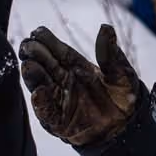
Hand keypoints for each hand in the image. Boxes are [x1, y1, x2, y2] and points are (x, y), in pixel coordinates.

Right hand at [18, 24, 138, 147]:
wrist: (127, 127)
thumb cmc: (124, 98)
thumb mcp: (121, 74)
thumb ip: (111, 55)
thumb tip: (106, 27)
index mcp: (76, 66)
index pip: (58, 50)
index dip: (47, 40)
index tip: (38, 32)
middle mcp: (64, 81)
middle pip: (44, 64)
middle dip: (34, 54)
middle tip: (27, 46)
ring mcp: (60, 100)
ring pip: (40, 85)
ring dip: (33, 76)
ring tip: (28, 65)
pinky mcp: (60, 122)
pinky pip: (47, 113)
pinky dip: (41, 104)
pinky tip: (38, 92)